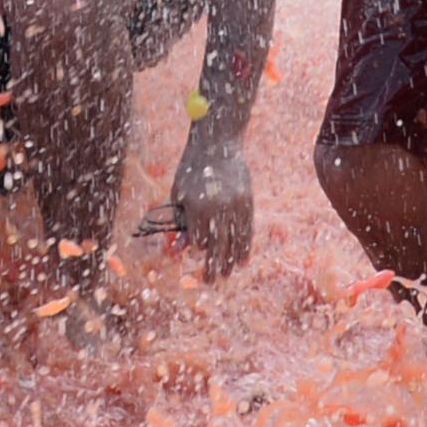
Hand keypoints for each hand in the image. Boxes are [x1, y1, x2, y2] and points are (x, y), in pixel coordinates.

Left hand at [169, 125, 254, 279]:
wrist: (217, 143)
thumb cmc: (191, 170)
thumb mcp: (178, 194)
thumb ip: (179, 222)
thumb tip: (177, 250)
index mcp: (197, 206)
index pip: (199, 240)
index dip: (198, 247)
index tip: (198, 248)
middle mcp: (218, 208)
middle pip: (218, 246)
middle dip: (214, 267)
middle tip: (211, 282)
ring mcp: (236, 205)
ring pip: (235, 241)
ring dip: (231, 261)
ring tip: (228, 275)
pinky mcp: (248, 200)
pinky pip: (247, 229)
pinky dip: (245, 246)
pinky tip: (243, 260)